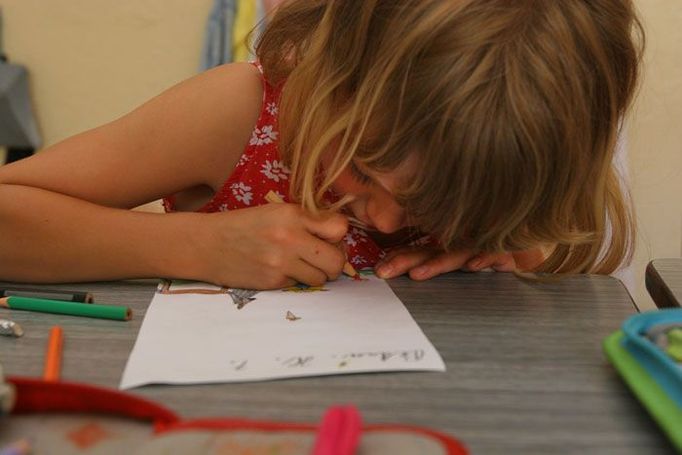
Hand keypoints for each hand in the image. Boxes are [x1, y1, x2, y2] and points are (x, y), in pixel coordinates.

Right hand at [198, 203, 347, 288]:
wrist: (207, 244)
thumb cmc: (245, 225)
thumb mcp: (276, 211)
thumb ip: (306, 220)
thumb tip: (339, 235)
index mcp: (292, 214)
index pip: (339, 228)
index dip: (338, 235)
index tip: (330, 237)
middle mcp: (290, 238)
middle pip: (337, 260)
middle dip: (335, 262)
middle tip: (324, 259)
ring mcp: (281, 263)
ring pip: (321, 278)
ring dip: (316, 274)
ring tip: (301, 264)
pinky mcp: (273, 282)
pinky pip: (300, 285)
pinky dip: (295, 279)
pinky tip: (279, 269)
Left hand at [375, 246, 540, 280]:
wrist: (536, 231)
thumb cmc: (497, 247)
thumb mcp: (467, 256)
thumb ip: (440, 260)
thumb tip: (409, 272)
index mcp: (449, 243)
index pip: (420, 250)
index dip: (399, 258)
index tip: (378, 270)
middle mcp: (462, 241)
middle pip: (431, 250)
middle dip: (406, 261)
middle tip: (384, 272)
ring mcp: (483, 241)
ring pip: (457, 253)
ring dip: (438, 263)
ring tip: (418, 275)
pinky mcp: (507, 245)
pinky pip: (495, 251)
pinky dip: (487, 258)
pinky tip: (475, 266)